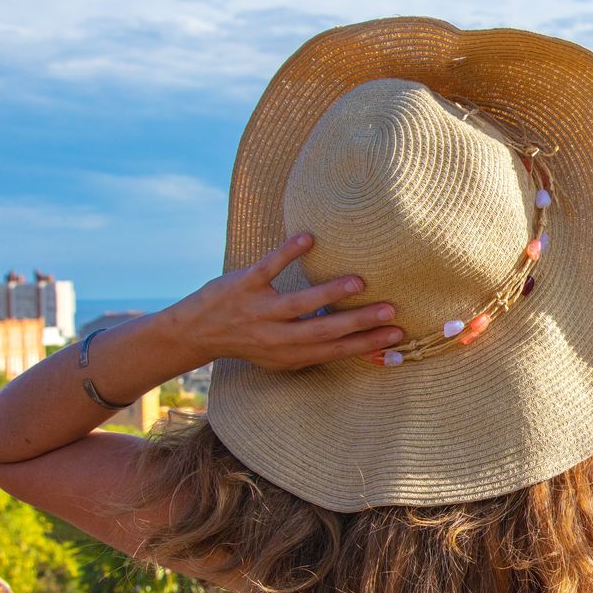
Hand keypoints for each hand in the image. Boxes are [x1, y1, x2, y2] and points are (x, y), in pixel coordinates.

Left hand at [163, 234, 405, 370]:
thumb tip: (358, 339)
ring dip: (328, 292)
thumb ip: (314, 347)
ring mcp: (259, 311)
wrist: (195, 332)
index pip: (336, 349)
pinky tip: (308, 238)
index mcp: (290, 354)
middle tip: (390, 310)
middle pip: (324, 330)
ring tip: (357, 283)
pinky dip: (286, 252)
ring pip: (298, 303)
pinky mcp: (242, 286)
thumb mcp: (281, 355)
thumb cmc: (249, 341)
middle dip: (359, 322)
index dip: (367, 343)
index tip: (398, 333)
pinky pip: (267, 268)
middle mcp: (276, 337)